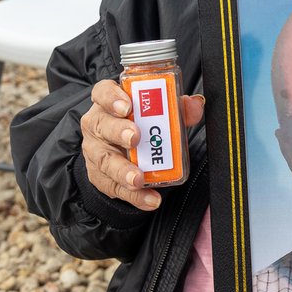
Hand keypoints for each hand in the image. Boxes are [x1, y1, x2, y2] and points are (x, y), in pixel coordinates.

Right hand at [80, 79, 205, 210]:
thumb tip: (194, 105)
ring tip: (139, 178)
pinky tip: (149, 199)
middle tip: (135, 138)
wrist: (125, 150)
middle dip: (119, 131)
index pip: (102, 92)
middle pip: (101, 125)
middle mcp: (97, 125)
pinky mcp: (100, 176)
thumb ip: (178, 107)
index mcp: (108, 102)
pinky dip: (134, 196)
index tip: (127, 106)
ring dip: (123, 170)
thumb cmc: (141, 123)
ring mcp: (96, 152)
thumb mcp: (160, 111)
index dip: (112, 97)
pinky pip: (114, 187)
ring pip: (105, 160)